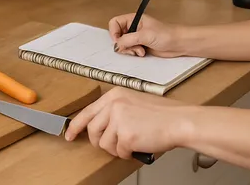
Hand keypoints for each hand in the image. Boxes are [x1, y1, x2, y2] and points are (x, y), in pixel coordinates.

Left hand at [65, 88, 187, 159]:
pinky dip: (128, 153)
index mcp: (114, 95)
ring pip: (104, 143)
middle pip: (92, 130)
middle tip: (113, 145)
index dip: (76, 126)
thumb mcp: (133, 103)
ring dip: (116, 148)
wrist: (180, 121)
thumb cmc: (162, 115)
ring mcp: (118, 119)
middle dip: (101, 142)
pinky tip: (138, 146)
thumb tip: (101, 126)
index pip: (87, 112)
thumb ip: (115, 111)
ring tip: (131, 144)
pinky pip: (119, 151)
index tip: (69, 135)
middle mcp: (113, 104)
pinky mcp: (125, 135)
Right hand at [109, 13, 184, 57]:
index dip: (114, 32)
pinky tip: (142, 53)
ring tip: (140, 50)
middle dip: (123, 43)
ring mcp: (136, 37)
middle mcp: (133, 27)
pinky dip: (133, 53)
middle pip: (117, 35)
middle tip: (131, 47)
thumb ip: (128, 39)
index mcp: (133, 19)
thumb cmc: (166, 34)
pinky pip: (129, 50)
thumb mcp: (145, 35)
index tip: (118, 41)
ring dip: (129, 49)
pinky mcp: (140, 46)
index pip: (115, 23)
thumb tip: (116, 45)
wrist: (178, 44)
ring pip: (123, 44)